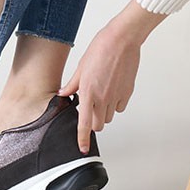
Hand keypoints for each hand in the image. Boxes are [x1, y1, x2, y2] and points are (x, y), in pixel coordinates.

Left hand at [58, 22, 140, 153]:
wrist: (122, 40)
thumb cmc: (101, 49)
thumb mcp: (81, 67)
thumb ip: (72, 84)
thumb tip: (63, 94)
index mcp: (88, 92)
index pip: (84, 124)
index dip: (83, 139)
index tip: (82, 148)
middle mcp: (102, 98)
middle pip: (98, 125)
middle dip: (93, 122)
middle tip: (90, 110)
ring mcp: (116, 96)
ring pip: (109, 117)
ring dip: (104, 113)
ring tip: (101, 96)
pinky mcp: (127, 92)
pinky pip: (120, 107)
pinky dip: (115, 104)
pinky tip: (112, 91)